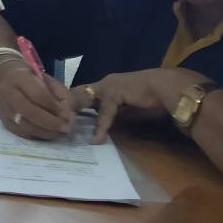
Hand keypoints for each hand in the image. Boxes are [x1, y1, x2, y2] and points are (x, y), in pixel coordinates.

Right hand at [0, 59, 76, 139]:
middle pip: (29, 112)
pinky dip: (37, 136)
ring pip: (24, 125)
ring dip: (45, 132)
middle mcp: (7, 93)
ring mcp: (4, 109)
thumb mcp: (49, 81)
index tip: (68, 114)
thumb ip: (63, 96)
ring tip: (59, 133)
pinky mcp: (5, 122)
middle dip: (50, 122)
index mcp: (19, 78)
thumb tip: (68, 117)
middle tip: (66, 128)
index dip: (54, 107)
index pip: (38, 95)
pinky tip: (48, 133)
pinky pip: (22, 133)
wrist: (4, 80)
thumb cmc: (32, 80)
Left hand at [69, 68, 206, 143]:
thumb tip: (99, 129)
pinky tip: (97, 139)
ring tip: (66, 128)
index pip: (78, 94)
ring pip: (83, 98)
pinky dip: (101, 126)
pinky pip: (106, 111)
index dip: (69, 105)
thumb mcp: (126, 111)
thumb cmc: (150, 100)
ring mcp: (108, 85)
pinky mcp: (116, 92)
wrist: (169, 89)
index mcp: (103, 87)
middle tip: (54, 121)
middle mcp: (102, 84)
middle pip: (75, 93)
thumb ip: (112, 117)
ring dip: (73, 112)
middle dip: (64, 106)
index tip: (59, 118)